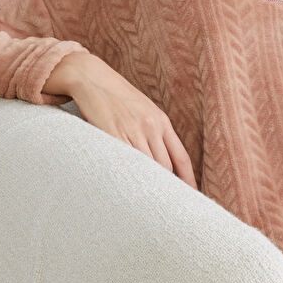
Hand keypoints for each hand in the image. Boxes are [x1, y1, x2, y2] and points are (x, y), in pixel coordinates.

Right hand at [57, 55, 198, 188]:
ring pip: (147, 167)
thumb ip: (153, 132)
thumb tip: (159, 160)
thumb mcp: (142, 111)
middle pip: (165, 167)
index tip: (191, 195)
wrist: (91, 77)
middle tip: (166, 205)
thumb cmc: (116, 97)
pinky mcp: (113, 133)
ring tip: (146, 202)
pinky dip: (128, 176)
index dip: (187, 180)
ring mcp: (132, 130)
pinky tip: (128, 187)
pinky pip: (125, 161)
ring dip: (147, 186)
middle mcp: (150, 126)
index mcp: (161, 121)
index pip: (181, 158)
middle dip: (166, 188)